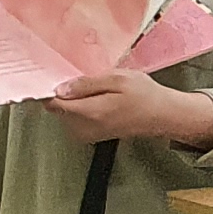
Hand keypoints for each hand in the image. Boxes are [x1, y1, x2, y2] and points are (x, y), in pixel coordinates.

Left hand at [44, 70, 212, 149]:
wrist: (163, 116)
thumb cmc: (145, 96)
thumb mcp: (118, 78)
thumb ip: (87, 83)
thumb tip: (60, 88)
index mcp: (90, 112)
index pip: (53, 103)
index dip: (49, 89)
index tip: (52, 78)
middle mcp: (86, 127)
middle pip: (57, 108)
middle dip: (66, 92)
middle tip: (85, 80)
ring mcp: (88, 134)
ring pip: (65, 113)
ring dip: (75, 100)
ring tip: (97, 90)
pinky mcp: (92, 135)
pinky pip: (75, 119)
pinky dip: (81, 107)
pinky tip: (99, 99)